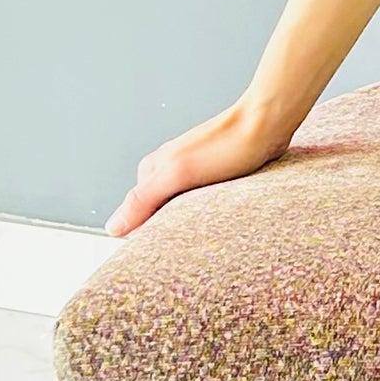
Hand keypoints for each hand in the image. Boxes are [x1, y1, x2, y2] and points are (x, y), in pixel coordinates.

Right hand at [104, 98, 291, 236]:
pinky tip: (218, 219)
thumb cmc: (227, 146)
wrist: (266, 126)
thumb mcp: (179, 174)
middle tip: (188, 246)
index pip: (134, 215)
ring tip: (204, 233)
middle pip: (156, 213)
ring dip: (189, 222)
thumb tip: (113, 227)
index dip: (145, 236)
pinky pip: (202, 203)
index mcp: (150, 170)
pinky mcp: (213, 176)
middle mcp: (166, 170)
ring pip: (179, 209)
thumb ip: (144, 199)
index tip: (159, 254)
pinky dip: (207, 213)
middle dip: (168, 230)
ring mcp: (190, 172)